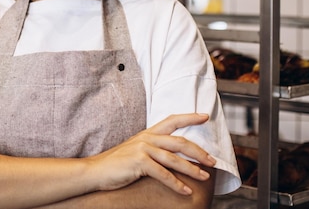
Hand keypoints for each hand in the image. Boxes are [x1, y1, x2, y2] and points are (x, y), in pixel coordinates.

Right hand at [88, 113, 215, 195]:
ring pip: (174, 158)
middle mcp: (146, 138)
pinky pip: (163, 174)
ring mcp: (142, 149)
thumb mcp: (135, 150)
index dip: (189, 117)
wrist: (95, 170)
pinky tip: (186, 191)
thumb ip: (152, 149)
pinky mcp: (139, 162)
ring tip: (205, 176)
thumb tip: (172, 156)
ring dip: (192, 169)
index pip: (172, 120)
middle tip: (212, 160)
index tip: (205, 116)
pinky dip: (176, 184)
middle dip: (199, 151)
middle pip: (179, 141)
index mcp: (147, 134)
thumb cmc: (116, 164)